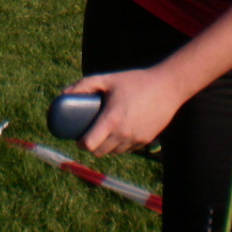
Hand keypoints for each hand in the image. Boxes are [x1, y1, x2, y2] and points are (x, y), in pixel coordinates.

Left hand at [65, 67, 183, 157]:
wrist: (168, 87)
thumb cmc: (135, 81)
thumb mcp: (107, 79)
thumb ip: (83, 86)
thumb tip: (63, 94)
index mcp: (111, 120)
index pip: (89, 145)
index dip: (80, 143)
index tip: (78, 137)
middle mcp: (123, 134)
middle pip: (100, 152)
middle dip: (92, 145)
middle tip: (90, 132)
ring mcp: (136, 139)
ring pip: (114, 152)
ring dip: (107, 146)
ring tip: (104, 131)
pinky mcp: (146, 141)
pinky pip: (128, 149)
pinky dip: (121, 144)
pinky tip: (121, 130)